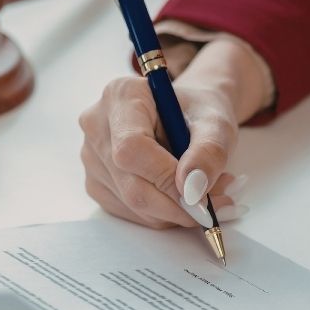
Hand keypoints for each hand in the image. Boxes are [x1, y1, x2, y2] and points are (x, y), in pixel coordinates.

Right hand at [78, 38, 268, 229]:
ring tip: (205, 193)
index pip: (132, 148)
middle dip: (178, 204)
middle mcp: (96, 126)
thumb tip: (192, 190)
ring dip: (175, 211)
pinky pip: (130, 212)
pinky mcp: (96, 183)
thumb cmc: (197, 113)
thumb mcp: (216, 122)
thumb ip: (210, 152)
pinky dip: (163, 214)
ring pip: (133, 204)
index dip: (166, 178)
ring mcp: (92, 158)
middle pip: (131, 184)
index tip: (200, 194)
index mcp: (120, 96)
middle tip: (217, 204)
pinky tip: (180, 196)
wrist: (184, 115)